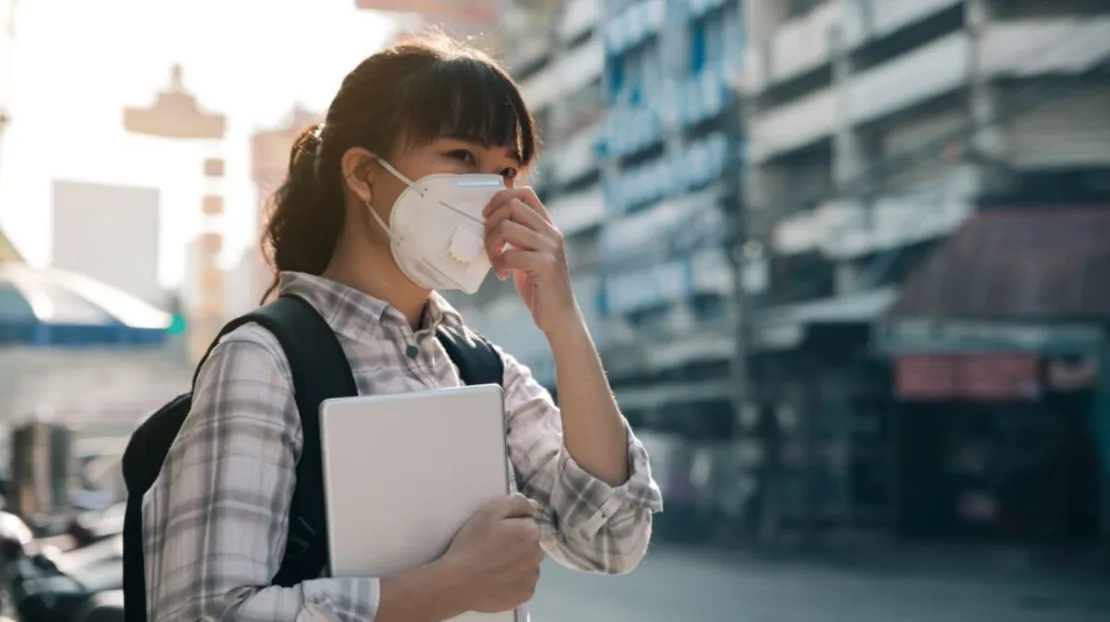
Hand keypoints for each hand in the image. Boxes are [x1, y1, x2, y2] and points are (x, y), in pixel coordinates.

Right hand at [442, 493, 543, 613]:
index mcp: (531, 532)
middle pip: (529, 544)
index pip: (527, 522)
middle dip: (516, 543)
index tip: (495, 532)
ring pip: (527, 564)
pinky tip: (496, 579)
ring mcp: (533, 577)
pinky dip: (513, 581)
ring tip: (493, 566)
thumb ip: (516, 502)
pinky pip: (523, 582)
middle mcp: (538, 555)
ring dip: (516, 562)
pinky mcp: (525, 595)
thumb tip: (534, 506)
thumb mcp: (489, 512)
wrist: (458, 582)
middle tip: (492, 549)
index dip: (510, 525)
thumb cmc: (472, 543)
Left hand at [484, 188, 580, 337]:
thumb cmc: (539, 287)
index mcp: (548, 227)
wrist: (560, 317)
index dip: (500, 197)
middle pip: (512, 205)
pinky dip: (499, 265)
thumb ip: (518, 237)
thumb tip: (490, 223)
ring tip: (495, 261)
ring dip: (491, 245)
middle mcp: (551, 233)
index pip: (525, 193)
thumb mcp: (529, 255)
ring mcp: (549, 248)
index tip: (487, 215)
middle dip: (490, 223)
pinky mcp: (545, 265)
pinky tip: (502, 275)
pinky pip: (509, 254)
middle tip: (489, 245)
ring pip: (507, 227)